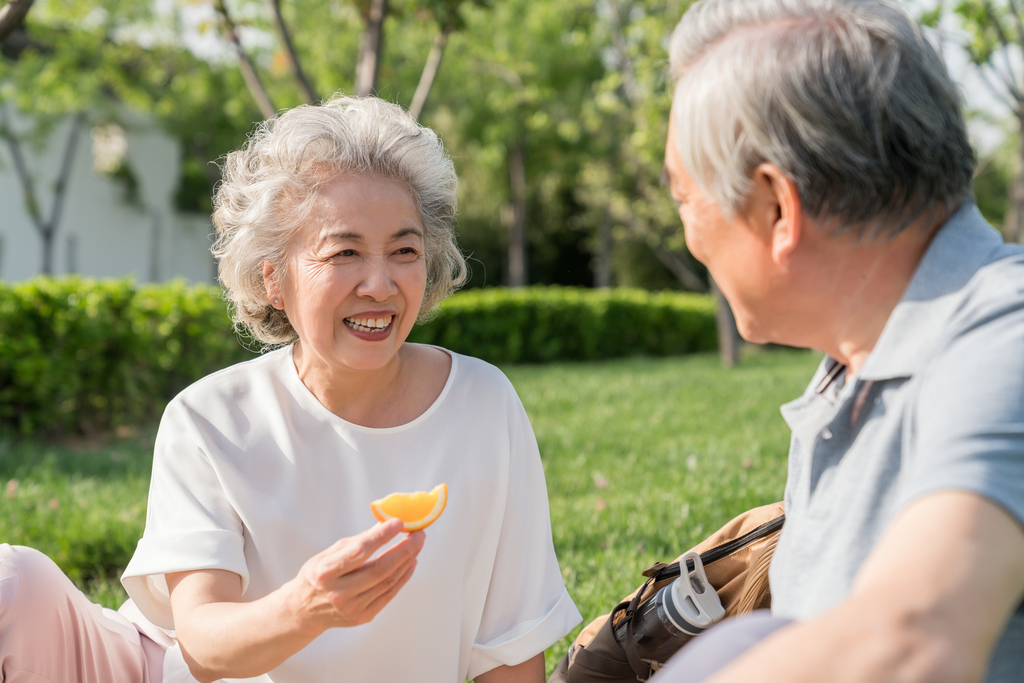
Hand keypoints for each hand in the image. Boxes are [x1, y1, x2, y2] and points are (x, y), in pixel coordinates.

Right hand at [287, 518, 424, 634]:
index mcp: (325, 572)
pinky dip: (403, 577)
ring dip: (407, 561)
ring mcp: (351, 608)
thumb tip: (386, 522)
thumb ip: (358, 541)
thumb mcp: (330, 553)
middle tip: (419, 533)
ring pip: (387, 582)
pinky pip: (389, 594)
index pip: (359, 552)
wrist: (304, 610)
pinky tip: (411, 562)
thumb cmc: (318, 574)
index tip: (399, 522)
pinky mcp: (362, 617)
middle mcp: (338, 593)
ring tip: (417, 544)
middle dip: (404, 549)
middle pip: (380, 570)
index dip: (381, 536)